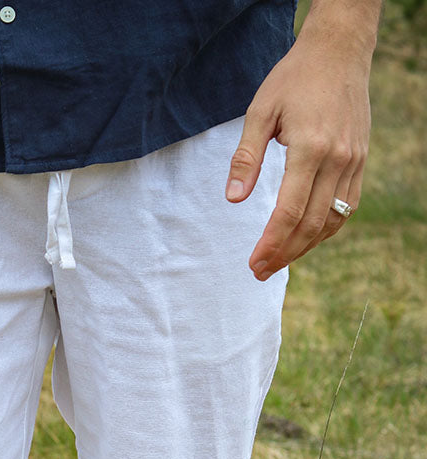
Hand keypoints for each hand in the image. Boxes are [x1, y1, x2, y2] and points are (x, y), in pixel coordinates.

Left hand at [225, 27, 371, 280]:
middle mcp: (337, 159)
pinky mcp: (360, 162)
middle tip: (260, 271)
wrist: (339, 52)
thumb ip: (246, 158)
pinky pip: (345, 207)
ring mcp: (353, 162)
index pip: (289, 211)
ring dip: (304, 247)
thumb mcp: (260, 111)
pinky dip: (325, 229)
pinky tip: (305, 238)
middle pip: (310, 224)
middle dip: (284, 253)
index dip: (271, 243)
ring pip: (331, 221)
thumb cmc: (294, 79)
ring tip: (278, 261)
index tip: (253, 262)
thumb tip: (233, 199)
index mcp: (310, 148)